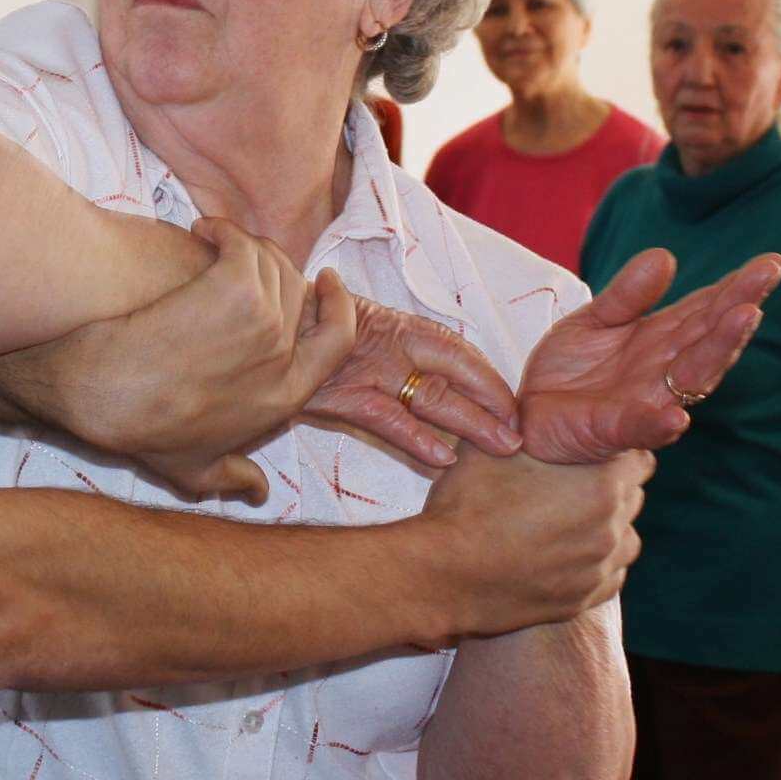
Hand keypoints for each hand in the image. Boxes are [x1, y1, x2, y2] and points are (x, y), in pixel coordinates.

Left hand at [59, 217, 359, 503]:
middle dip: (277, 267)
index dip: (337, 305)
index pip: (338, 340)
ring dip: (242, 244)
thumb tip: (259, 494)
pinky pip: (242, 244)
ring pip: (271, 260)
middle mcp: (283, 357)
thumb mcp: (196, 469)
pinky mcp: (233, 287)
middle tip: (245, 253)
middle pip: (299, 290)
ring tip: (212, 240)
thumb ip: (234, 477)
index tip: (325, 281)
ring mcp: (263, 320)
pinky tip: (199, 231)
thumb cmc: (140, 430)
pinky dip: (222, 231)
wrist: (102, 393)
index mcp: (286, 397)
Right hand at [301, 303, 519, 470]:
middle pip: (456, 375)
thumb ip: (387, 355)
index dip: (491, 381)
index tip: (516, 410)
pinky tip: (442, 459)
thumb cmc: (306, 328)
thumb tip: (426, 388)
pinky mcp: (340, 392)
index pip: (460, 353)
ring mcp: (367, 368)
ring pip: (432, 396)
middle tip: (523, 438)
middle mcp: (391, 344)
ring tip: (503, 449)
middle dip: (493, 407)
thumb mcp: (353, 333)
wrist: (257, 319)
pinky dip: (416, 437)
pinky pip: (386, 417)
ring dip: (471, 424)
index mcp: (399, 328)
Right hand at [422, 445, 652, 639]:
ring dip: (604, 527)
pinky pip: (606, 575)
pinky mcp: (583, 600)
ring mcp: (599, 570)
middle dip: (608, 487)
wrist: (444, 576)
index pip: (640, 459)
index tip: (591, 452)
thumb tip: (535, 408)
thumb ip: (525, 425)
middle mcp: (611, 529)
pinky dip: (592, 563)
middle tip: (568, 483)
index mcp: (600, 485)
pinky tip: (559, 553)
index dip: (616, 451)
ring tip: (564, 521)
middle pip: (632, 498)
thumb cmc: (467, 506)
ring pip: (623, 539)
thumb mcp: (490, 446)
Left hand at [515, 249, 780, 464]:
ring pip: (691, 377)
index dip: (737, 287)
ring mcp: (645, 401)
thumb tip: (665, 255)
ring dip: (718, 350)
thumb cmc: (569, 371)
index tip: (772, 262)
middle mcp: (664, 370)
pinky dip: (659, 424)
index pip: (706, 309)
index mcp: (661, 339)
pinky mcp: (614, 431)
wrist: (527, 415)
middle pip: (709, 337)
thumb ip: (628, 294)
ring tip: (744, 317)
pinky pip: (640, 427)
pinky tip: (677, 418)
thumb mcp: (594, 320)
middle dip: (740, 307)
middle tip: (768, 276)